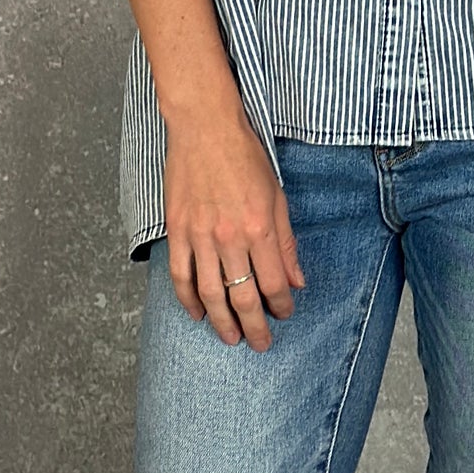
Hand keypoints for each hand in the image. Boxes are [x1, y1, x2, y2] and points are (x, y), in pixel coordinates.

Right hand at [162, 113, 305, 348]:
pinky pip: (181, 275)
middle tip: (260, 344)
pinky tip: (197, 314)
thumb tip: (295, 280)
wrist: (204, 128)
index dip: (281, 306)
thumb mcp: (277, 197)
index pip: (273, 284)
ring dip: (222, 322)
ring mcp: (199, 236)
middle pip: (243, 297)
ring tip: (230, 338)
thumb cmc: (244, 157)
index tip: (284, 314)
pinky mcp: (177, 230)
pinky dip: (188, 300)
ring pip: (210, 294)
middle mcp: (229, 237)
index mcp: (259, 228)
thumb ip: (286, 243)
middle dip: (255, 327)